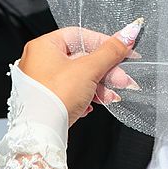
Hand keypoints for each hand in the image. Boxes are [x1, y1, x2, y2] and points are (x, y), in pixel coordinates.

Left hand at [18, 21, 142, 125]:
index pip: (80, 36)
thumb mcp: (89, 69)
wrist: (40, 135)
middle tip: (122, 78)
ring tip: (111, 96)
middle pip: (82, 58)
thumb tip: (128, 33)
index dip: (105, 43)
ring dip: (99, 86)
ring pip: (79, 77)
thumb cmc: (54, 98)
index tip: (122, 50)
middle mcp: (39, 62)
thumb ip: (111, 51)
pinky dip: (86, 96)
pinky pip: (71, 92)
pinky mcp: (46, 100)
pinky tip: (94, 104)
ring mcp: (41, 82)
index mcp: (43, 47)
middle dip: (106, 71)